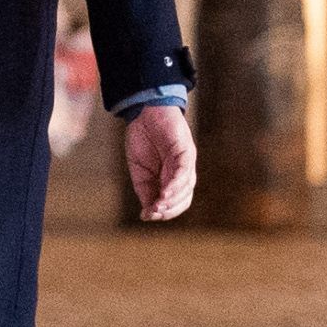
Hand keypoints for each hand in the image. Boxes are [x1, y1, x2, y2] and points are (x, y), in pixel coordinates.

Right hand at [125, 103, 196, 221]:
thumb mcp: (139, 170)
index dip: (163, 213)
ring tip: (158, 207)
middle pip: (183, 200)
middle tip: (153, 213)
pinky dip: (175, 185)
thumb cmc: (142, 139)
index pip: (174, 203)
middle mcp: (182, 174)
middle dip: (169, 210)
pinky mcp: (186, 151)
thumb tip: (147, 213)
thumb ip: (145, 190)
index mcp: (171, 178)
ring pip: (185, 189)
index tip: (146, 215)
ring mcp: (186, 163)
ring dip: (172, 201)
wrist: (145, 111)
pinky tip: (164, 193)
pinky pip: (183, 172)